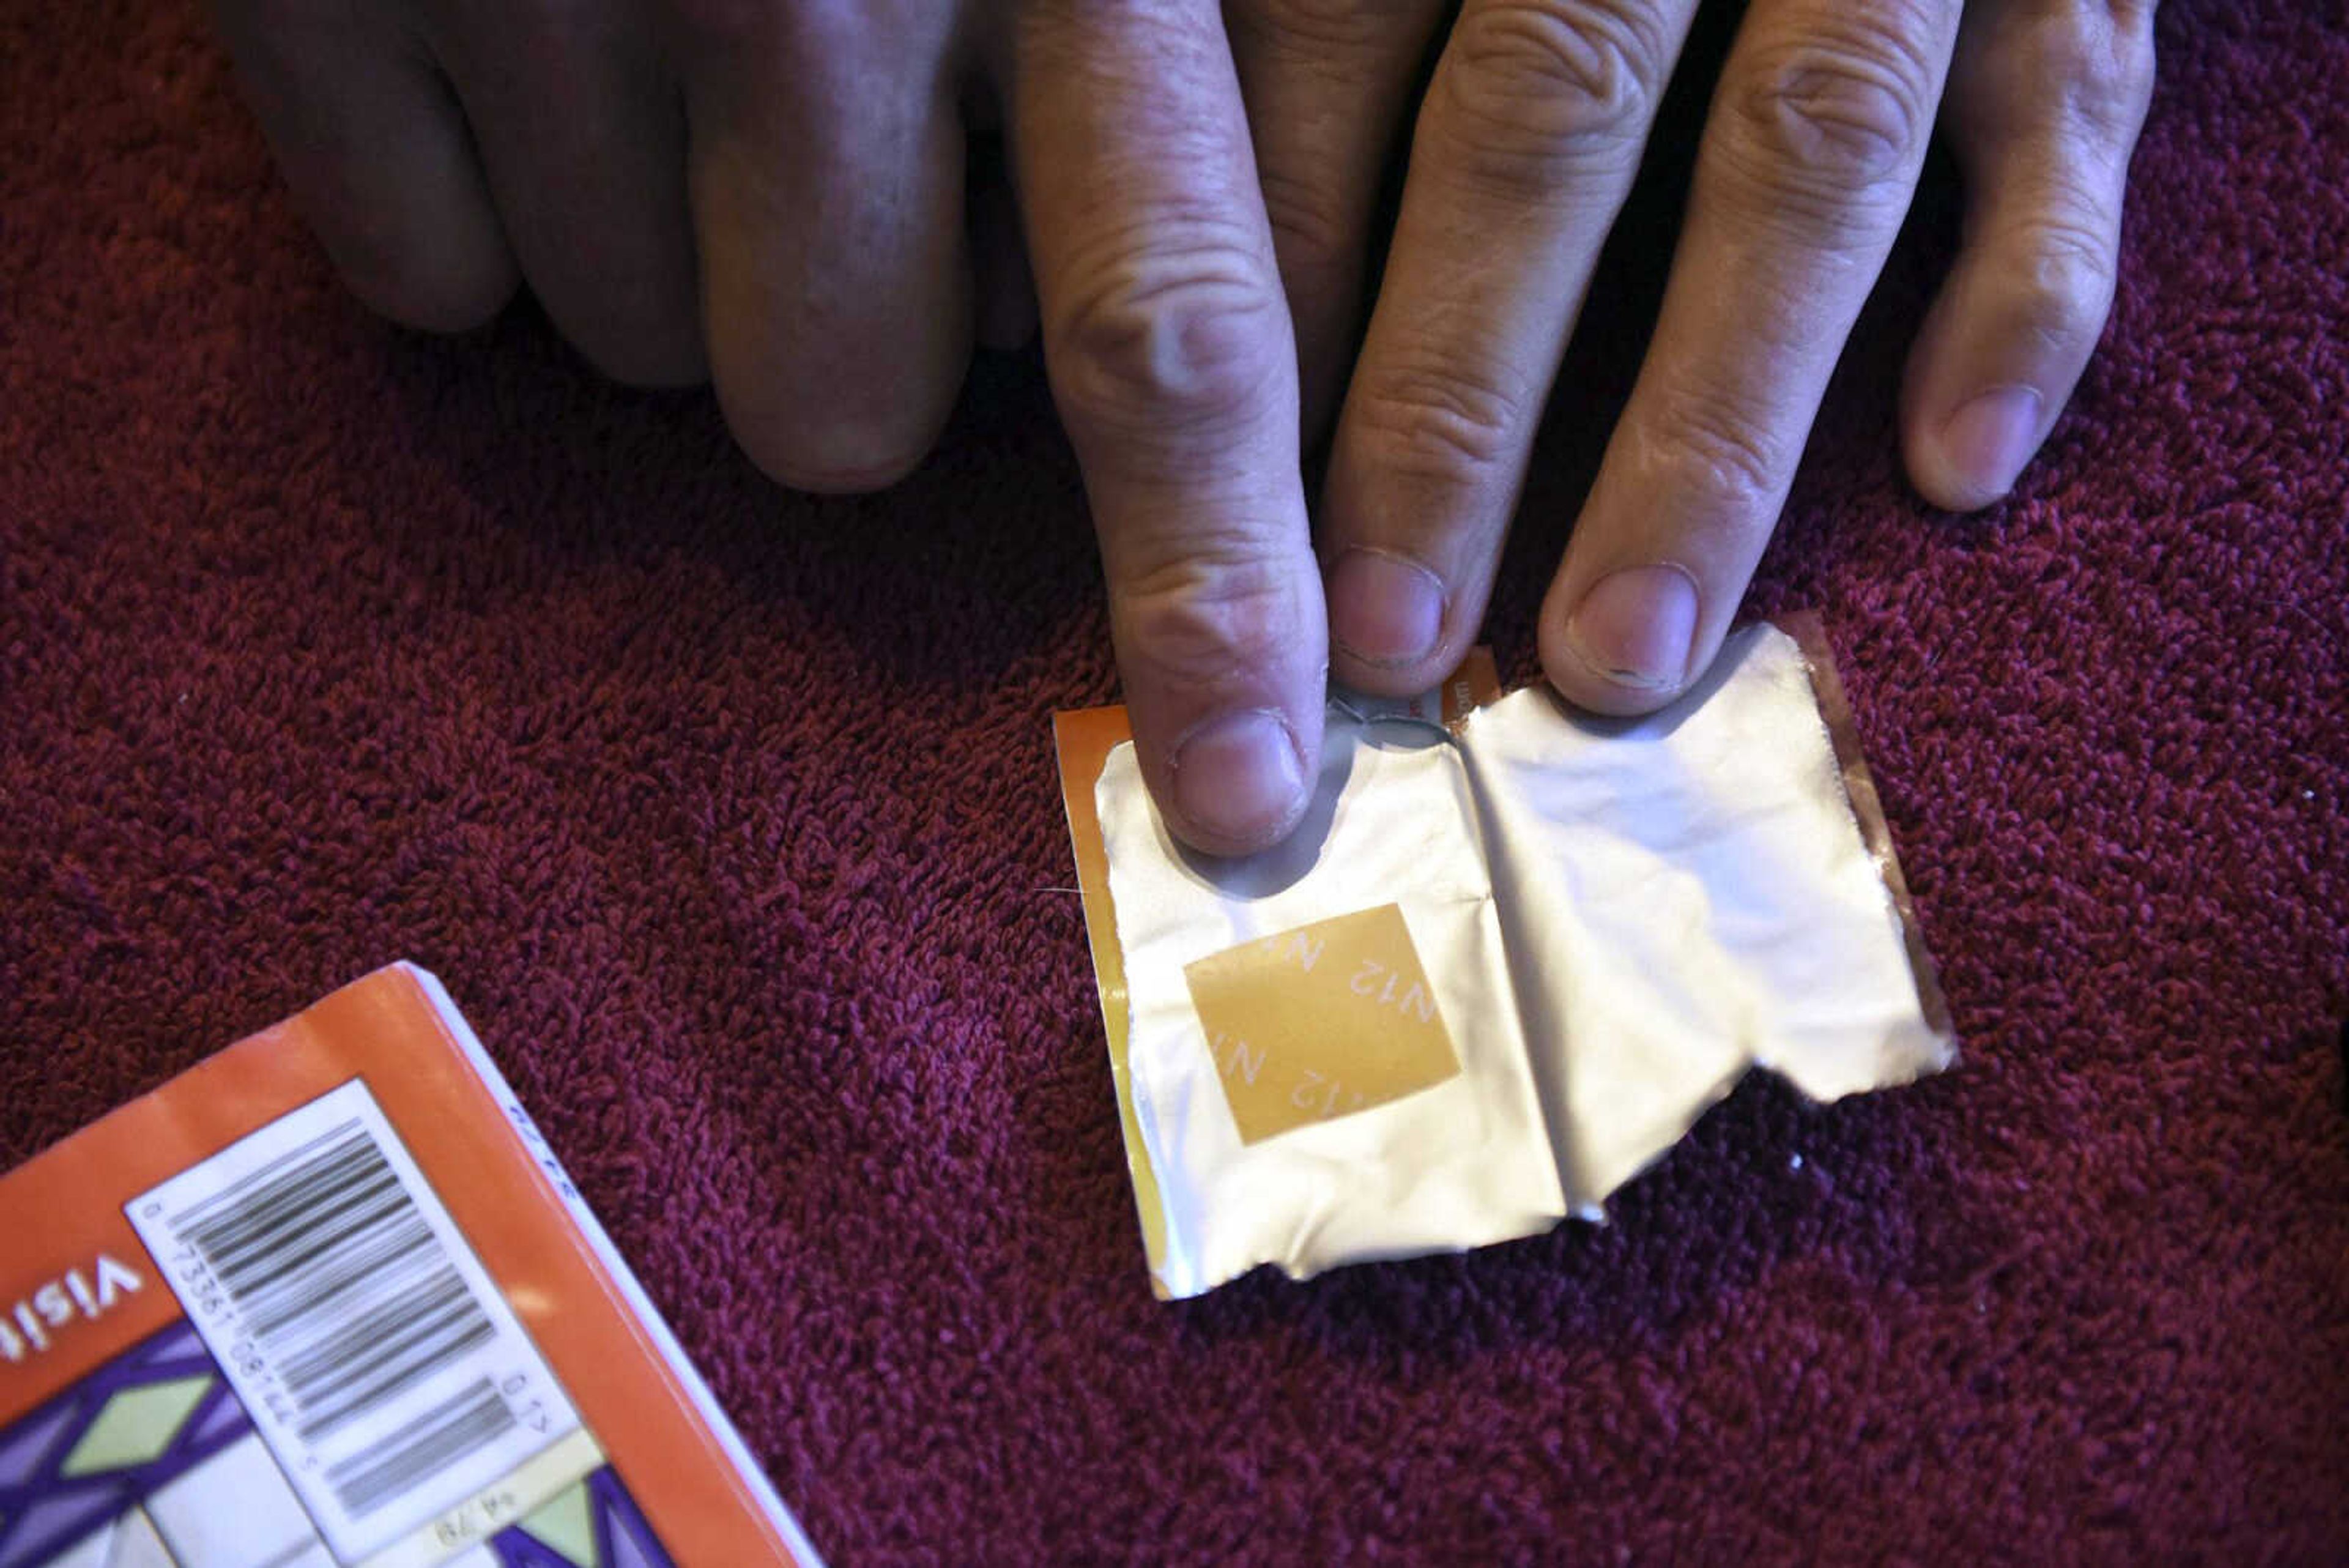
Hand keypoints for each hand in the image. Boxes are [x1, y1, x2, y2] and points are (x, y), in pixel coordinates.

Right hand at [211, 0, 1335, 853]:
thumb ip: (1161, 88)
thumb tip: (1181, 372)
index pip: (1171, 337)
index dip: (1214, 593)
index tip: (1245, 794)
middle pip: (855, 423)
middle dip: (850, 341)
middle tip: (825, 145)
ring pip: (652, 368)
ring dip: (672, 255)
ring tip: (661, 42)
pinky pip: (433, 285)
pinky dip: (477, 203)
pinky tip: (508, 39)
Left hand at [1230, 0, 2154, 709]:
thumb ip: (1318, 37)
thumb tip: (1128, 260)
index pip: (1334, 48)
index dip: (1282, 283)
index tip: (1220, 507)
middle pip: (1541, 123)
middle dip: (1455, 399)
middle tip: (1388, 635)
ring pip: (1798, 159)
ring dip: (1709, 428)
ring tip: (1621, 650)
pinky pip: (2071, 112)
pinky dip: (2022, 293)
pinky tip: (1955, 469)